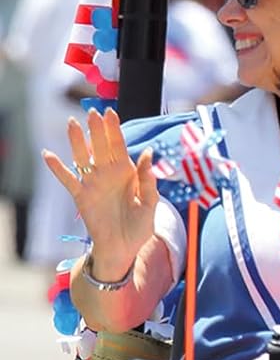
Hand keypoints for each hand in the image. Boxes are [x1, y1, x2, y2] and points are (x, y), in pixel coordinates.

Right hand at [41, 107, 159, 277]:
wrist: (124, 248)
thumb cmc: (140, 226)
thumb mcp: (151, 202)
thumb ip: (149, 179)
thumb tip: (148, 152)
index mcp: (128, 172)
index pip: (120, 145)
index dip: (114, 129)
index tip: (110, 112)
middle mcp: (109, 174)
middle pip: (101, 146)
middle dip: (97, 129)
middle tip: (92, 112)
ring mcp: (93, 184)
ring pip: (83, 158)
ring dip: (78, 141)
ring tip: (72, 123)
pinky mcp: (81, 197)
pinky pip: (68, 179)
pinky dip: (58, 168)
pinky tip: (48, 154)